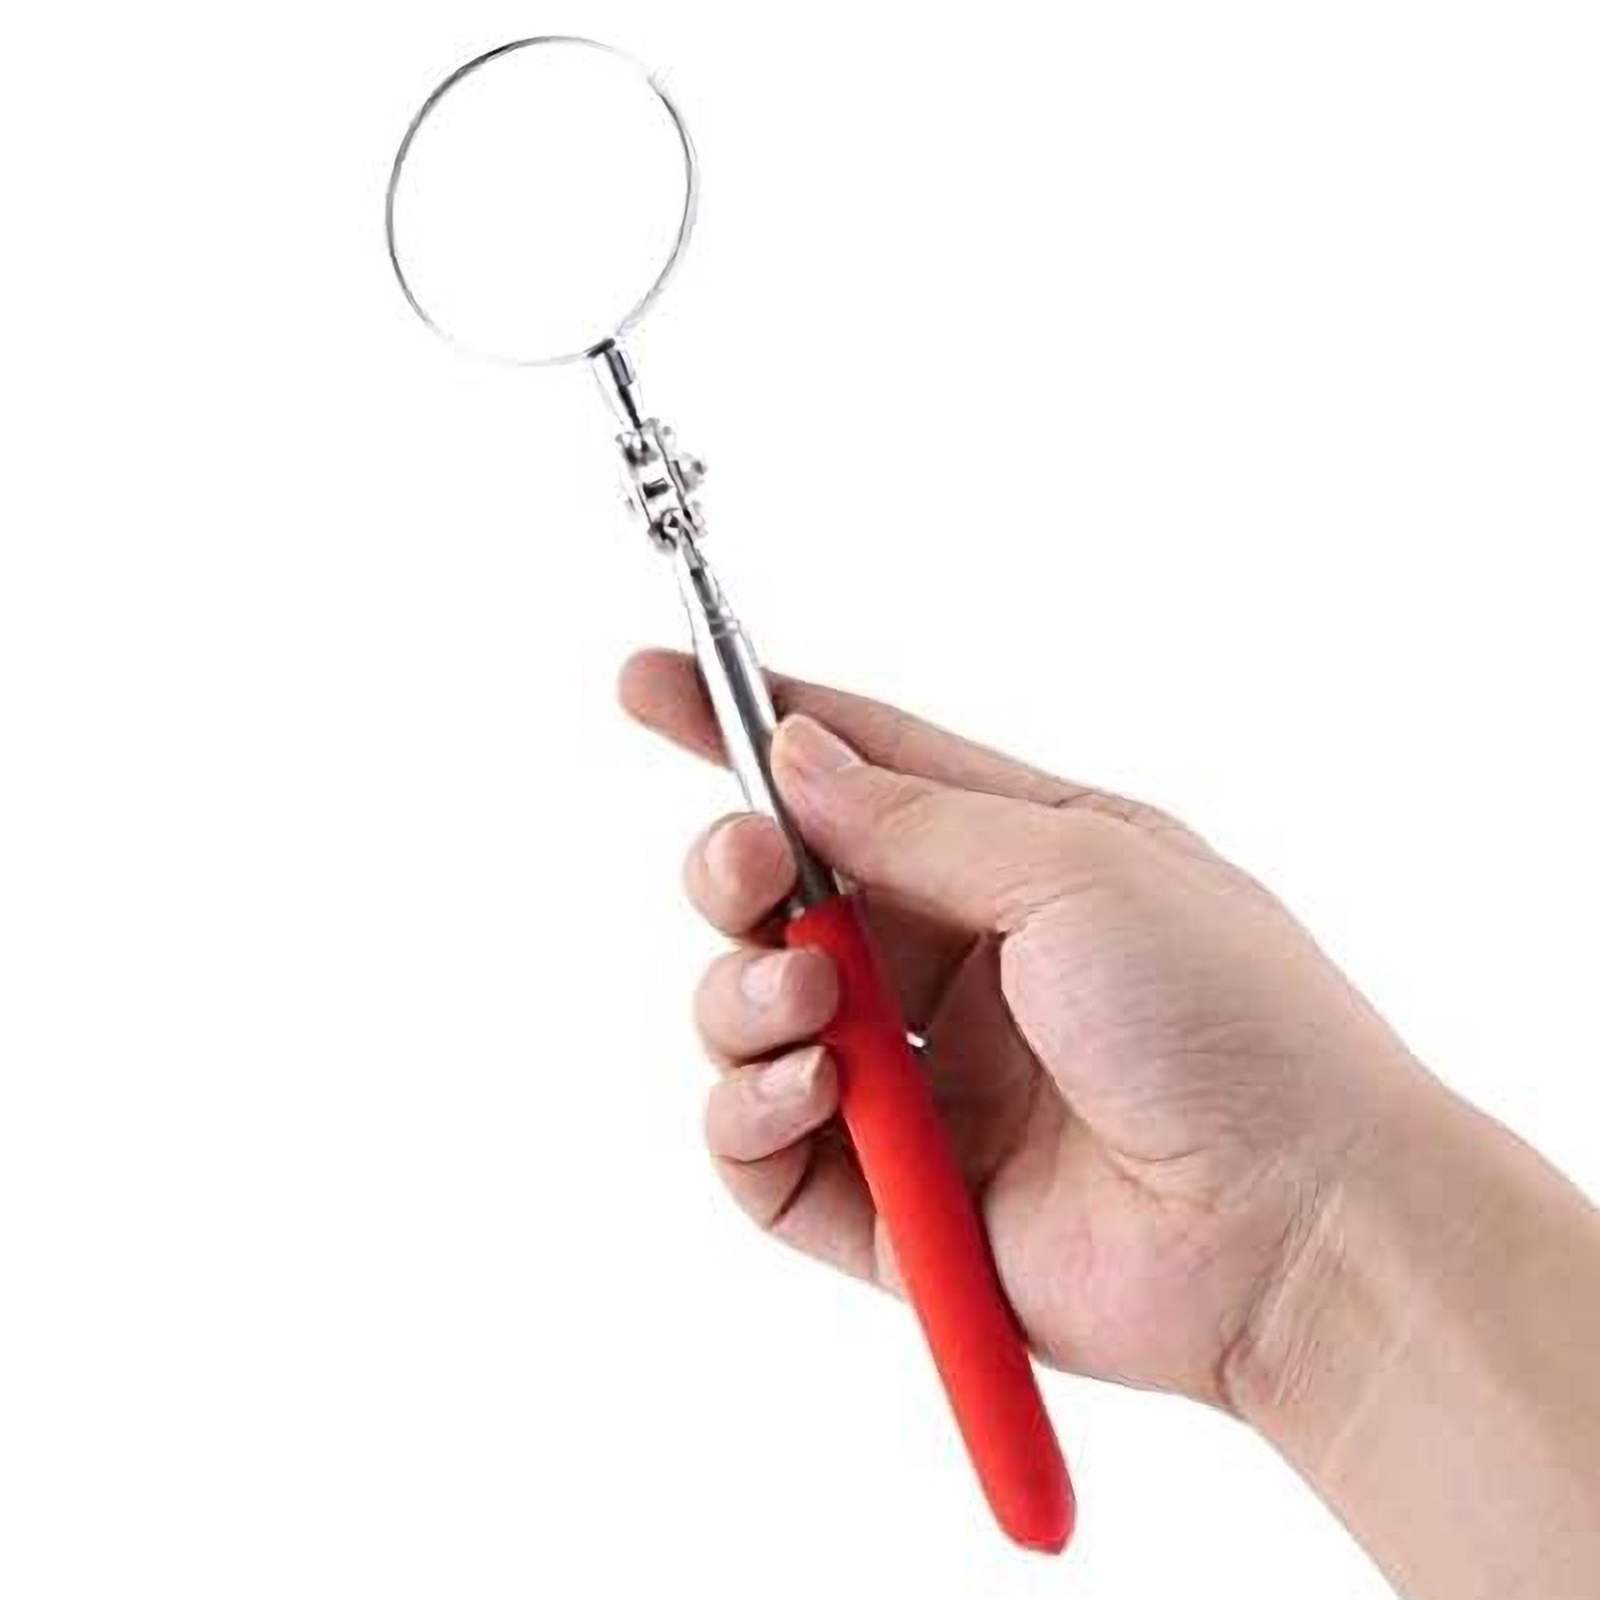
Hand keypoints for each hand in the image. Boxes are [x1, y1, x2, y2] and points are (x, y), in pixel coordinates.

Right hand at [620, 648, 1427, 1408]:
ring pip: (752, 1017)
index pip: (853, 774)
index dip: (746, 729)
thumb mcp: (1077, 869)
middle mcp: (955, 965)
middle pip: (782, 897)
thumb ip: (915, 820)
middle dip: (735, 870)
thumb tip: (794, 758)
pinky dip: (752, 1114)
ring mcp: (922, 1085)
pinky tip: (813, 1095)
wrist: (1300, 1230)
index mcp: (1012, 862)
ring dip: (747, 996)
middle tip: (748, 868)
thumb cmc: (1231, 1020)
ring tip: (818, 1005)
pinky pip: (762, 1152)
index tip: (649, 685)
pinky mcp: (893, 1203)